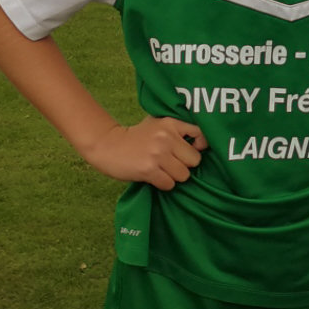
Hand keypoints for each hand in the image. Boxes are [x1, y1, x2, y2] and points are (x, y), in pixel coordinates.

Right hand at [77, 118, 206, 188]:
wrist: (106, 145)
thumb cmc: (135, 138)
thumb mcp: (156, 125)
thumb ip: (177, 131)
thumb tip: (202, 145)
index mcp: (170, 124)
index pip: (201, 135)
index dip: (199, 146)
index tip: (191, 149)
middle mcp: (166, 137)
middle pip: (194, 161)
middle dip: (184, 165)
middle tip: (170, 163)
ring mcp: (158, 154)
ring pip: (183, 175)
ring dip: (173, 177)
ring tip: (160, 170)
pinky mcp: (149, 169)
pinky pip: (169, 184)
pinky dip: (163, 184)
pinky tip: (152, 176)